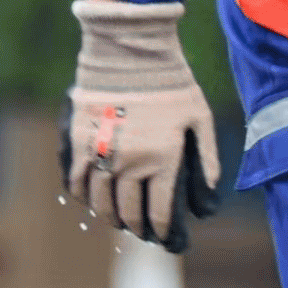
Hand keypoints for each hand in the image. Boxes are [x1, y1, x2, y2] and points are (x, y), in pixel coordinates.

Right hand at [59, 0, 222, 253]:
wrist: (130, 51)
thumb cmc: (171, 82)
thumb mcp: (200, 116)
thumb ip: (208, 155)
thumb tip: (210, 190)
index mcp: (164, 160)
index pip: (158, 212)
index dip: (161, 230)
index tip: (162, 235)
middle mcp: (132, 165)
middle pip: (128, 212)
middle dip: (135, 226)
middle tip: (139, 229)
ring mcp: (103, 156)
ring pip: (101, 203)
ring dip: (109, 215)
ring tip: (116, 217)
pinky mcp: (80, 144)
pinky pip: (77, 183)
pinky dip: (83, 196)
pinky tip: (91, 197)